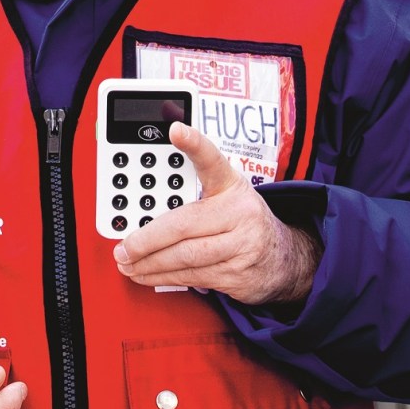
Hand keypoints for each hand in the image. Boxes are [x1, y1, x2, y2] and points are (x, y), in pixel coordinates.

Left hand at [113, 122, 319, 304]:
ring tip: (129, 264)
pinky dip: (164, 278)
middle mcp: (239, 213)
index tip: (176, 130)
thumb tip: (146, 200)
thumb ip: (192, 190)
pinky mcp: (238, 275)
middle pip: (183, 225)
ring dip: (149, 264)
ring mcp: (241, 246)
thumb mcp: (226, 195)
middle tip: (124, 246)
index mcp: (232, 185)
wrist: (285, 258)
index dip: (194, 144)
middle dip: (146, 240)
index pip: (212, 160)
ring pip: (185, 257)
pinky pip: (193, 277)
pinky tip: (149, 275)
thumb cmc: (243, 221)